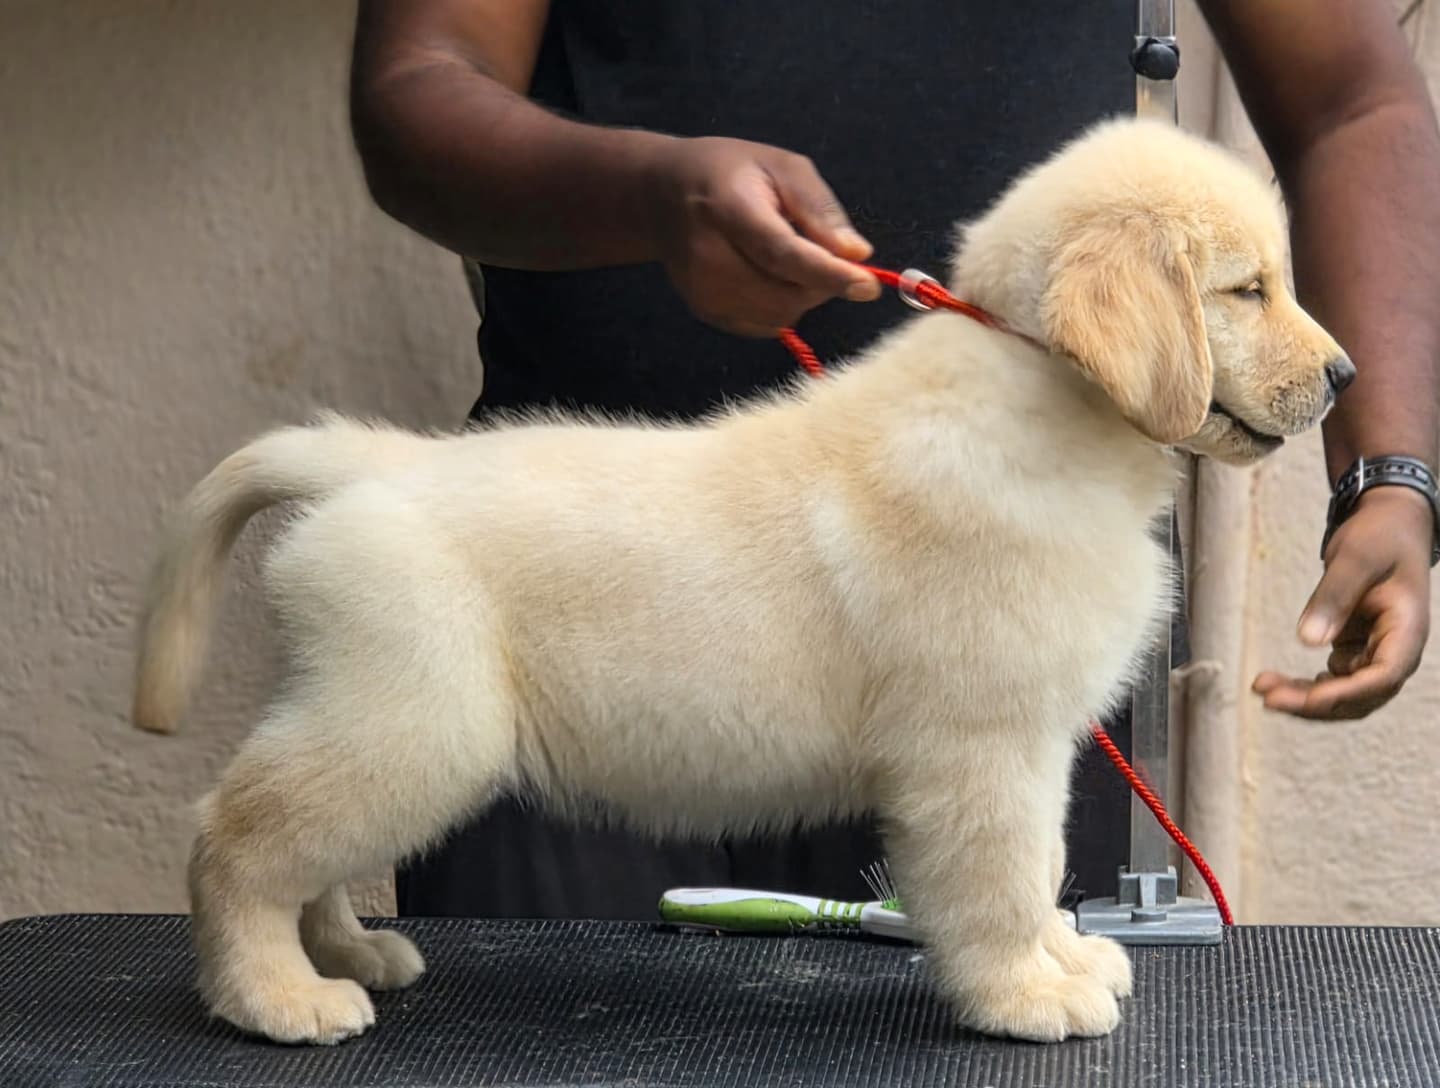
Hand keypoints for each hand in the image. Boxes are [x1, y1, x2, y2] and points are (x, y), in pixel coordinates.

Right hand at [647, 136, 880, 336]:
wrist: (663, 196)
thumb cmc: (732, 174)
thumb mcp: (781, 166)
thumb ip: (819, 208)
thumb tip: (857, 254)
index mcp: (727, 209)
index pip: (782, 253)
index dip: (828, 273)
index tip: (868, 285)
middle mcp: (707, 257)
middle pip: (785, 293)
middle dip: (822, 282)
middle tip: (826, 251)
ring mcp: (702, 291)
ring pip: (780, 315)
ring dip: (803, 295)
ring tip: (790, 257)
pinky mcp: (706, 313)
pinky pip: (766, 325)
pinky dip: (783, 306)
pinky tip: (769, 274)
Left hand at [1253, 487, 1431, 718]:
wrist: (1389, 526)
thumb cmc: (1379, 536)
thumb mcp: (1356, 557)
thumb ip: (1334, 596)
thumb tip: (1309, 641)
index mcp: (1407, 630)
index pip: (1384, 677)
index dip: (1347, 693)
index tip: (1309, 698)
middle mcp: (1396, 650)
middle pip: (1361, 696)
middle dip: (1315, 703)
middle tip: (1269, 699)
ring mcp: (1376, 653)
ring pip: (1344, 694)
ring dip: (1305, 699)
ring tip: (1264, 689)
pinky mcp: (1356, 651)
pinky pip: (1333, 680)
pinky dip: (1306, 686)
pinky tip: (1277, 683)